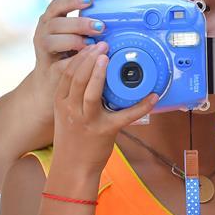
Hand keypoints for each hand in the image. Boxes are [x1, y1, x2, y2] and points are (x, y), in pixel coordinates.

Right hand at [30, 0, 106, 123]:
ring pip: (52, 41)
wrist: (51, 82)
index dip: (72, 0)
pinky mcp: (47, 68)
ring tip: (91, 44)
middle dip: (79, 23)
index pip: (57, 4)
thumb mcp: (75, 34)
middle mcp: (42, 32)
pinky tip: (88, 60)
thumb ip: (87, 24)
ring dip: (74, 41)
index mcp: (50, 19)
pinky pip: (59, 63)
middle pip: (56, 23)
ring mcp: (42, 51)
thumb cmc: (69, 52)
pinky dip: (75, 61)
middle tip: (100, 27)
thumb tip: (113, 13)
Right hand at [53, 44, 157, 179]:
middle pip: (77, 79)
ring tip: (108, 59)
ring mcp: (88, 121)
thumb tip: (92, 70)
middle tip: (102, 45)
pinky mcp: (105, 131)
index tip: (91, 45)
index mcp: (61, 103)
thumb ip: (74, 94)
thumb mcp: (65, 113)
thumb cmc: (72, 139)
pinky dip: (141, 106)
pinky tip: (152, 97)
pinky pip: (125, 116)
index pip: (67, 74)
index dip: (80, 57)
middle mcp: (71, 110)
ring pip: (91, 94)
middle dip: (89, 59)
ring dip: (99, 75)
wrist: (72, 168)